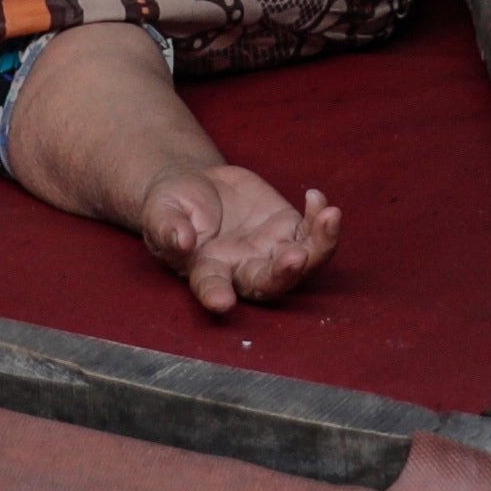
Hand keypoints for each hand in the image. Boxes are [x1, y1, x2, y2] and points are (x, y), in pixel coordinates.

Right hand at [136, 161, 343, 312]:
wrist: (197, 187)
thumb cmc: (172, 206)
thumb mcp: (160, 210)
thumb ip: (168, 226)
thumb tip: (182, 240)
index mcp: (206, 269)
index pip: (211, 287)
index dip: (217, 296)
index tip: (223, 303)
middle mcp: (242, 268)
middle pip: (269, 283)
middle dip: (285, 274)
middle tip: (296, 257)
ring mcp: (269, 250)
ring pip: (302, 262)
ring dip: (321, 246)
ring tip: (330, 216)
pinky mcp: (286, 229)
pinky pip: (311, 232)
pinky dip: (320, 218)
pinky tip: (316, 197)